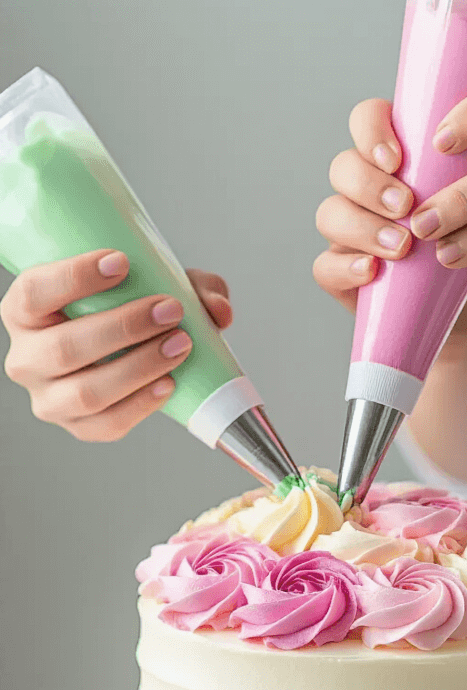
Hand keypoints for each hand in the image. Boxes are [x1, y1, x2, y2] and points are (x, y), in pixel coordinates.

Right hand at [1, 250, 232, 440]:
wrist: (123, 351)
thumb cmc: (122, 311)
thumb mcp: (144, 284)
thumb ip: (186, 285)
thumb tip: (218, 308)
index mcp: (25, 312)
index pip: (34, 291)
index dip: (74, 277)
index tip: (123, 262)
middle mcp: (26, 358)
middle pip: (65, 348)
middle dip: (124, 328)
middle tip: (170, 311)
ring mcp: (48, 398)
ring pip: (86, 392)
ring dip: (138, 368)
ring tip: (178, 346)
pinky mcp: (77, 427)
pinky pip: (106, 425)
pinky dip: (141, 405)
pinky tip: (168, 384)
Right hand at [314, 99, 415, 312]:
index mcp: (398, 156)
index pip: (367, 119)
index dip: (371, 131)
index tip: (397, 158)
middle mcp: (367, 188)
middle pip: (342, 167)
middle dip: (370, 185)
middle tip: (406, 207)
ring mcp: (350, 231)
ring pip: (329, 214)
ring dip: (362, 227)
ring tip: (401, 247)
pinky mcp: (343, 274)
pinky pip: (324, 266)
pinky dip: (344, 267)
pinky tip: (372, 272)